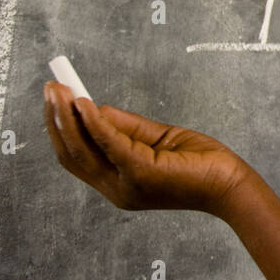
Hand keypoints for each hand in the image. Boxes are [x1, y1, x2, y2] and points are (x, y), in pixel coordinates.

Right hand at [43, 82, 253, 215]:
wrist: (229, 185)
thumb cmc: (199, 164)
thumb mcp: (155, 141)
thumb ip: (123, 128)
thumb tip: (92, 108)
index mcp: (117, 185)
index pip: (77, 159)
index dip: (60, 130)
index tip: (53, 102)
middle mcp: (115, 190)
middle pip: (72, 154)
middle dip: (56, 120)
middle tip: (49, 89)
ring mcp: (125, 184)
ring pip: (82, 149)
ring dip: (66, 116)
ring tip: (58, 90)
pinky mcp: (140, 171)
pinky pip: (108, 141)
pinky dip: (92, 120)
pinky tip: (83, 102)